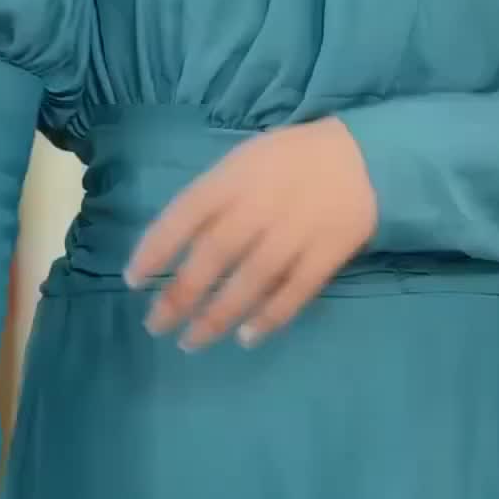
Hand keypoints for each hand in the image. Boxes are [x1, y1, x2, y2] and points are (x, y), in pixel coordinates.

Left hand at [122, 117, 377, 348]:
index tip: (132, 280)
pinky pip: (295, 292)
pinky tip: (247, 337)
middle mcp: (262, 204)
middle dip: (180, 294)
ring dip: (218, 315)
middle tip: (155, 325)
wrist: (365, 157)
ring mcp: (297, 231)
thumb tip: (172, 244)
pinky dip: (270, 317)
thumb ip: (213, 197)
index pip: (185, 213)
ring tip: (191, 341)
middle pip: (214, 254)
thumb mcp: (245, 160)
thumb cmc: (291, 160)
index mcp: (237, 176)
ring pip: (251, 280)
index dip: (156, 248)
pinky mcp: (327, 253)